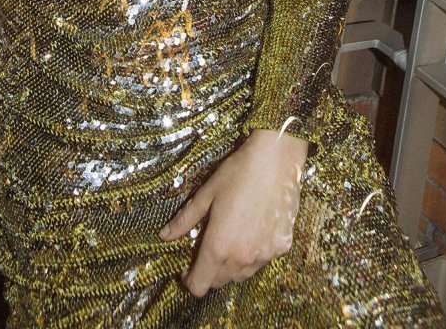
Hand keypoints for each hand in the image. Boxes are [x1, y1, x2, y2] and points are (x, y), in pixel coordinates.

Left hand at [158, 128, 307, 296]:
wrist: (276, 160)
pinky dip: (253, 255)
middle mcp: (242, 257)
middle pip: (219, 282)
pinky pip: (262, 261)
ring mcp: (264, 255)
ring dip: (231, 266)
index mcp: (218, 246)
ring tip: (230, 239)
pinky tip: (252, 231)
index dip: (190, 281)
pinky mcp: (281, 248)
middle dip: (209, 271)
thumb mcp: (206, 194)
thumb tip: (163, 236)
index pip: (199, 285)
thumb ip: (184, 220)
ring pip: (241, 275)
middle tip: (208, 247)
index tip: (186, 270)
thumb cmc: (237, 173)